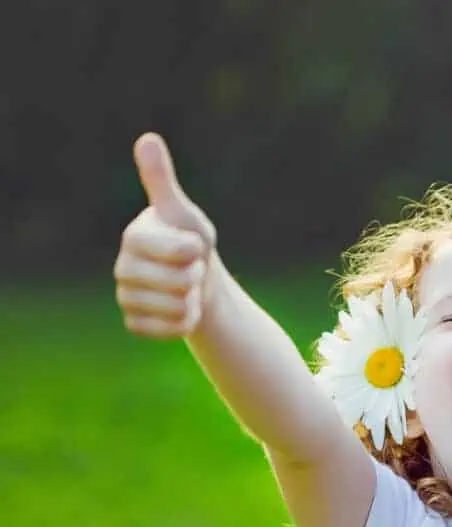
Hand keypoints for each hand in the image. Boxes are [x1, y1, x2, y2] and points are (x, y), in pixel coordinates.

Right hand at [114, 133, 217, 337]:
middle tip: (191, 268)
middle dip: (196, 277)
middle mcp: (122, 266)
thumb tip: (146, 139)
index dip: (195, 251)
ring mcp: (125, 296)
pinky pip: (168, 330)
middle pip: (177, 282)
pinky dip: (184, 322)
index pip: (177, 250)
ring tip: (186, 288)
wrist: (195, 282)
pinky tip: (179, 309)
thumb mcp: (184, 212)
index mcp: (134, 235)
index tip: (195, 246)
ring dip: (192, 300)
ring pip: (174, 307)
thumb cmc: (190, 241)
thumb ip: (162, 181)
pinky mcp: (133, 323)